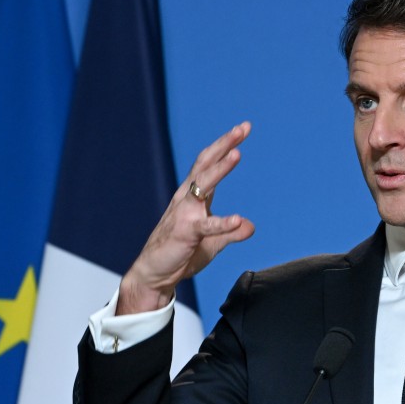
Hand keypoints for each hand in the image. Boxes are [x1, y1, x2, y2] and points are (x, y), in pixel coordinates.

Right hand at [117, 122, 255, 313]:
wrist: (154, 274)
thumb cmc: (181, 253)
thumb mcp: (212, 242)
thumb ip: (230, 232)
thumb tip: (250, 226)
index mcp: (193, 197)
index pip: (210, 164)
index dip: (226, 146)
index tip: (243, 128)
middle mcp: (187, 199)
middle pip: (205, 165)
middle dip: (223, 145)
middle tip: (241, 129)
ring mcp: (184, 214)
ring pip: (202, 185)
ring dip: (220, 169)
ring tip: (236, 154)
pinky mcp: (184, 233)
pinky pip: (206, 226)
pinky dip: (222, 223)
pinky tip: (237, 220)